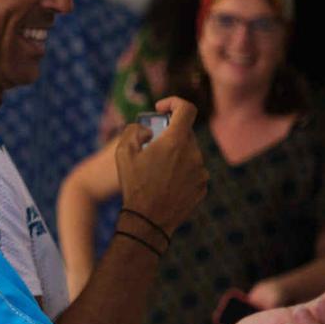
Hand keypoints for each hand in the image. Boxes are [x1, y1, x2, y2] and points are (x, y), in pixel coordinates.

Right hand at [114, 96, 206, 234]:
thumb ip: (134, 131)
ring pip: (189, 154)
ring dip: (175, 156)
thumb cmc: (133, 186)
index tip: (161, 109)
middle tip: (151, 148)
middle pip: (185, 133)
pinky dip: (181, 173)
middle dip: (169, 135)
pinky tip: (165, 185)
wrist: (147, 221)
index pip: (186, 109)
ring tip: (156, 172)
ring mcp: (200, 171)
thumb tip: (147, 130)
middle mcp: (193, 153)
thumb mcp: (122, 153)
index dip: (174, 102)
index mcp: (175, 141)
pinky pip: (193, 172)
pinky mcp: (202, 187)